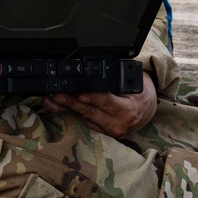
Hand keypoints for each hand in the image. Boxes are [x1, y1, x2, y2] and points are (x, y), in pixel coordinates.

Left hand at [42, 73, 157, 139]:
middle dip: (71, 103)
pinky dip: (72, 114)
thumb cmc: (140, 91)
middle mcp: (118, 124)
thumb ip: (115, 74)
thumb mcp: (132, 80)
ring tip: (50, 101)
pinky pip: (86, 123)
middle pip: (90, 112)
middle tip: (55, 96)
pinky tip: (59, 107)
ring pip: (84, 119)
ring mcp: (110, 132)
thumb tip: (97, 62)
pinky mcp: (103, 135)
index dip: (92, 97)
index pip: (106, 101)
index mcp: (127, 110)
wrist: (147, 108)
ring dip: (66, 109)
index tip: (79, 93)